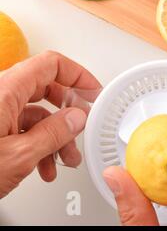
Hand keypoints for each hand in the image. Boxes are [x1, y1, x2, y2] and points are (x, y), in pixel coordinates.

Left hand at [0, 51, 100, 197]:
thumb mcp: (19, 155)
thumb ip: (54, 133)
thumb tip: (77, 118)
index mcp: (4, 91)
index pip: (50, 64)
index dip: (77, 73)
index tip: (93, 89)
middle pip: (46, 89)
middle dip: (69, 111)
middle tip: (84, 123)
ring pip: (36, 113)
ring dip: (56, 135)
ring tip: (66, 158)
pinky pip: (23, 128)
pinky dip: (40, 144)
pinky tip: (46, 166)